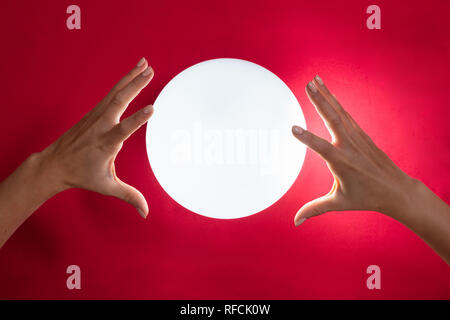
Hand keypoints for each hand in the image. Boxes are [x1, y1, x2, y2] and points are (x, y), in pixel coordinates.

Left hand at [38, 57, 153, 217]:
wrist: (55, 163)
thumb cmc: (82, 175)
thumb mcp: (107, 186)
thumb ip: (129, 196)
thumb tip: (146, 213)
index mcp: (105, 144)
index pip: (123, 130)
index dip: (137, 120)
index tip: (152, 108)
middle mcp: (101, 126)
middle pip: (119, 102)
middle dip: (135, 86)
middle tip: (151, 72)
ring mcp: (96, 116)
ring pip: (115, 93)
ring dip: (130, 78)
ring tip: (146, 64)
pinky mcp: (95, 112)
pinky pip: (111, 94)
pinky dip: (123, 82)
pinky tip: (133, 73)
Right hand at [292, 75, 415, 225]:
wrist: (395, 190)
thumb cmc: (365, 198)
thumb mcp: (338, 203)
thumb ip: (314, 209)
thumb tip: (295, 222)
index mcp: (342, 163)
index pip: (321, 148)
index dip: (307, 139)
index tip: (293, 128)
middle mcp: (349, 146)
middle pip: (332, 119)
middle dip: (319, 101)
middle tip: (307, 84)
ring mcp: (357, 138)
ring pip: (340, 112)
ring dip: (327, 95)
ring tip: (314, 80)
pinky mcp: (361, 134)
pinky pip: (346, 115)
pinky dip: (336, 102)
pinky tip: (328, 93)